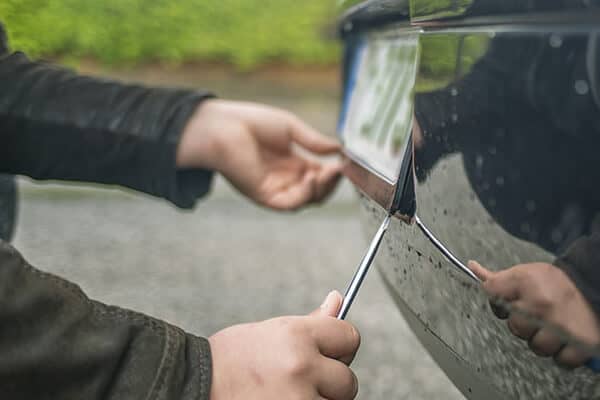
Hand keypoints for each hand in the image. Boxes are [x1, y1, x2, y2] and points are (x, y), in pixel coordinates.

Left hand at [177, 100, 342, 209]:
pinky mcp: (264, 196)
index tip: (345, 161)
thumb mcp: (291, 129)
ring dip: (322, 189)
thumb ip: (314, 142)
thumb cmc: (251, 123)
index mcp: (291, 163)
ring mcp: (275, 189)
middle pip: (317, 191)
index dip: (334, 171)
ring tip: (329, 173)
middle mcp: (285, 179)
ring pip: (307, 200)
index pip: (320, 175)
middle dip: (332, 182)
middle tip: (340, 169)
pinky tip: (311, 179)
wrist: (223, 127)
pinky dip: (305, 195)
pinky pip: (290, 204)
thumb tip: (339, 149)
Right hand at [208, 291, 359, 399]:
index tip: (328, 352)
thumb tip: (338, 299)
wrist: (197, 384)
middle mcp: (302, 367)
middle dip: (329, 380)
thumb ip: (311, 322)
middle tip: (298, 377)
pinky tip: (282, 399)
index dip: (339, 346)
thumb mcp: (271, 330)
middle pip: (347, 380)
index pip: (350, 337)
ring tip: (286, 390)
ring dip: (319, 398)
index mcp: (297, 336)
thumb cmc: (233, 357)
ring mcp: (299, 399)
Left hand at [468, 261, 599, 367]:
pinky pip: (562, 360)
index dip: (498, 302)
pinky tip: (565, 340)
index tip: (509, 302)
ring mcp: (560, 326)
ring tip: (553, 328)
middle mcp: (540, 304)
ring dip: (543, 341)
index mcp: (524, 282)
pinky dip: (563, 354)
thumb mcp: (525, 273)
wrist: (592, 284)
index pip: (492, 293)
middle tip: (537, 316)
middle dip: (523, 325)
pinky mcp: (580, 343)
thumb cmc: (554, 281)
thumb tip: (472, 267)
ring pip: (537, 347)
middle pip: (515, 328)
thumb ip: (498, 277)